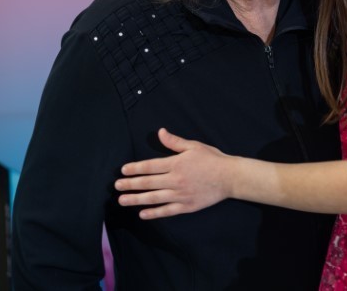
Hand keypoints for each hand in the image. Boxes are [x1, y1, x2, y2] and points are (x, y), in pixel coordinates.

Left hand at [115, 128, 233, 218]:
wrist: (229, 177)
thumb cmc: (212, 159)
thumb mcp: (194, 146)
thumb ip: (174, 141)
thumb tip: (160, 132)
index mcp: (176, 164)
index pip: (150, 166)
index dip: (135, 168)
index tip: (123, 171)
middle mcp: (175, 180)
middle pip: (148, 183)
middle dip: (130, 185)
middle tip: (117, 186)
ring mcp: (180, 194)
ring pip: (154, 198)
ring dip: (136, 199)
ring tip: (122, 201)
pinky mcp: (186, 206)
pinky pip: (167, 211)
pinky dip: (154, 213)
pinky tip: (142, 214)